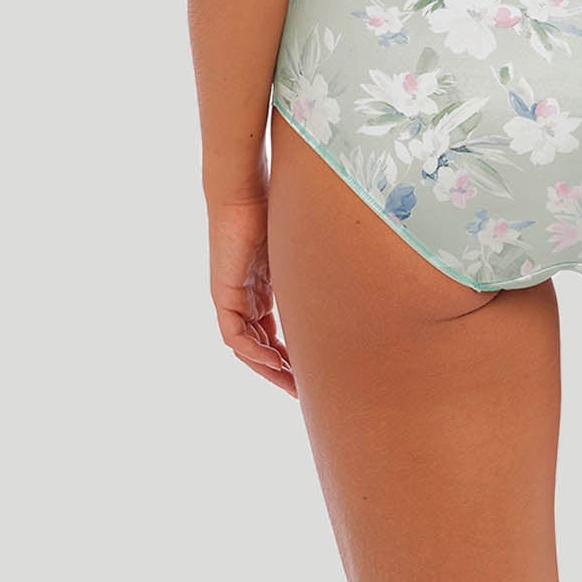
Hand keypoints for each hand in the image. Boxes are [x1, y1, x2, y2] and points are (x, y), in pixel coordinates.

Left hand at [208, 195, 295, 393]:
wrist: (245, 190)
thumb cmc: (275, 209)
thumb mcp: (300, 252)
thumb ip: (314, 272)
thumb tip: (357, 274)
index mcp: (261, 288)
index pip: (272, 332)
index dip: (290, 355)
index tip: (311, 373)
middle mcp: (245, 296)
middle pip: (259, 346)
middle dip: (280, 370)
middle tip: (302, 392)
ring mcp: (233, 296)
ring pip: (246, 346)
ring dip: (267, 367)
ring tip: (291, 384)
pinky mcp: (224, 293)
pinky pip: (234, 334)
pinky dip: (253, 350)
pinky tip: (274, 359)